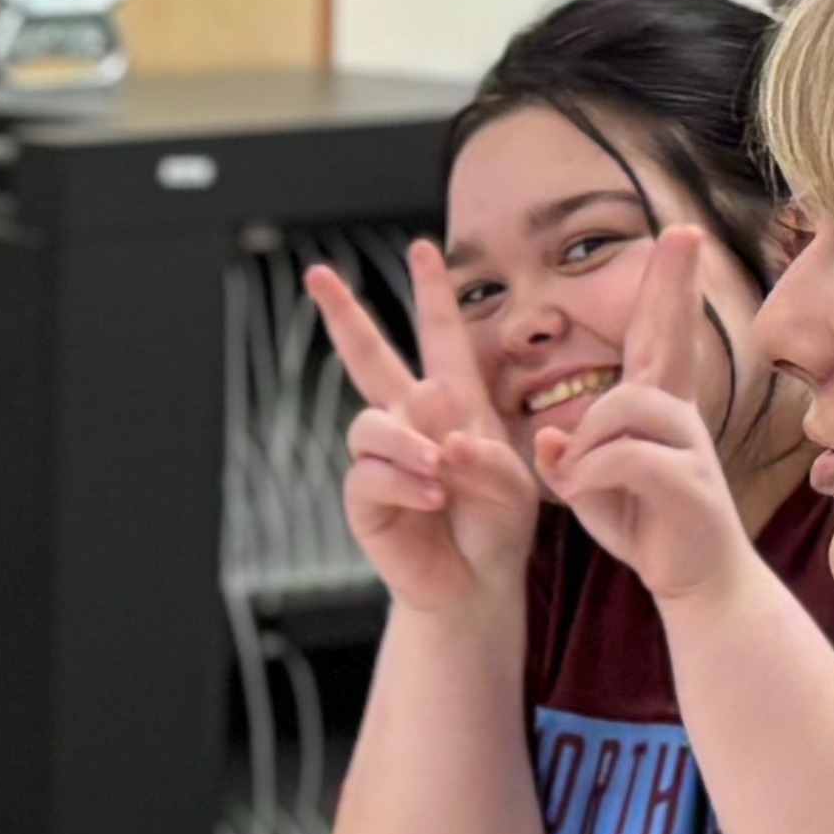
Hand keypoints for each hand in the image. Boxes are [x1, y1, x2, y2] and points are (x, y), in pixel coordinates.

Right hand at [308, 243, 543, 625]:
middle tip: (318, 275)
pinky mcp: (365, 496)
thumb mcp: (516, 481)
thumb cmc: (499, 526)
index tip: (422, 249)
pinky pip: (368, 472)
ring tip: (439, 471)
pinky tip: (431, 495)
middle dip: (343, 314)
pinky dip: (403, 481)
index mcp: (453, 403)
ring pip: (370, 421)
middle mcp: (409, 422)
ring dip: (406, 442)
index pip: (440, 336)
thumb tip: (433, 426)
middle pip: (368, 356)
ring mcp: (382, 457)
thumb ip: (483, 452)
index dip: (431, 293)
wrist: (476, 584)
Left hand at [536, 226, 765, 608]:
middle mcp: (677, 417)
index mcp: (656, 410)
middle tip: (686, 230)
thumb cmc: (646, 527)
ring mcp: (688, 448)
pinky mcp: (688, 485)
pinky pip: (626, 457)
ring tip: (576, 479)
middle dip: (675, 285)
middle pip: (666, 341)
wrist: (696, 584)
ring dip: (587, 440)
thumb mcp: (591, 489)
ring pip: (624, 408)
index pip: (661, 337)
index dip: (671, 287)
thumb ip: (569, 458)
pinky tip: (580, 493)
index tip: (683, 234)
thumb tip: (551, 437)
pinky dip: (591, 473)